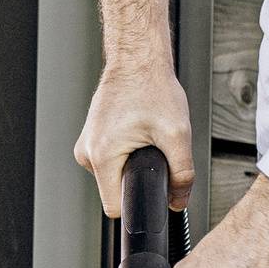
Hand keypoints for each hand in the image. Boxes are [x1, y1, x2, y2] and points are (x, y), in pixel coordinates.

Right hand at [75, 0, 191, 212]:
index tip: (151, 188)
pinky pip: (110, 159)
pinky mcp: (91, 136)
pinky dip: (125, 151)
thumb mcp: (177, 135)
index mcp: (102, 156)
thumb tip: (179, 201)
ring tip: (145, 135)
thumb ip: (182, 174)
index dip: (137, 202)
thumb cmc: (152, 88)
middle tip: (153, 149)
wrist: (137, 60)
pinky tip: (136, 130)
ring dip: (132, 163)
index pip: (115, 207)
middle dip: (137, 178)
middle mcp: (87, 152)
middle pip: (115, 190)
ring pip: (113, 174)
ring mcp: (86, 143)